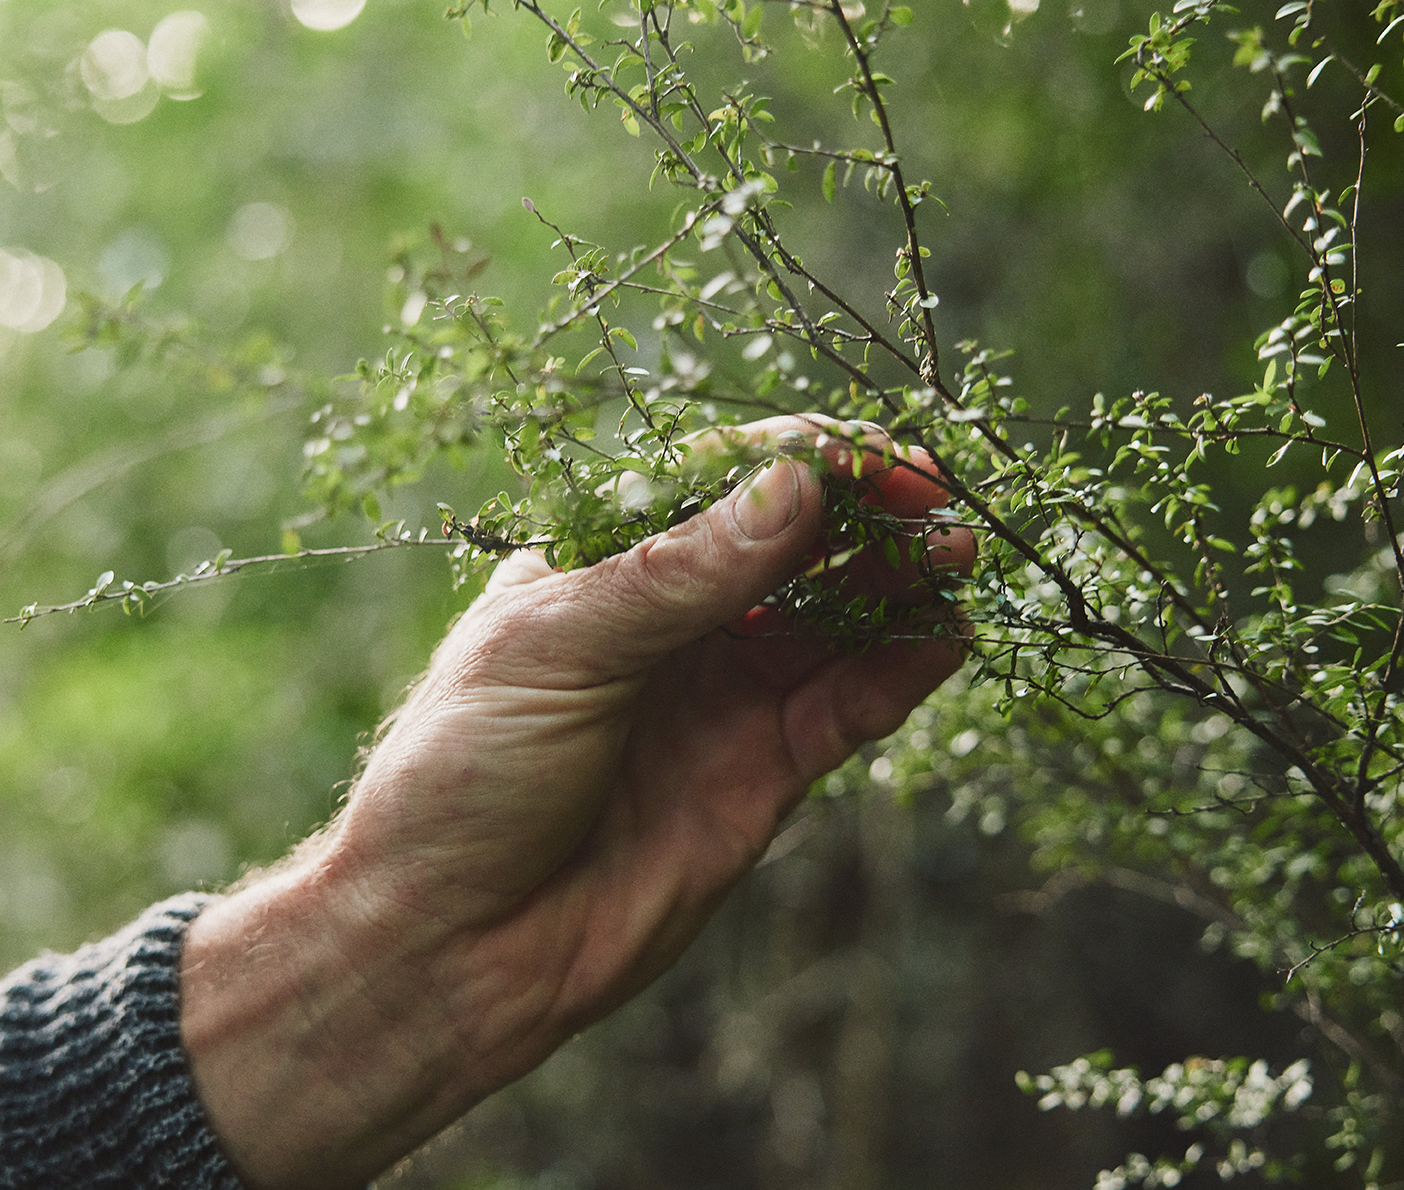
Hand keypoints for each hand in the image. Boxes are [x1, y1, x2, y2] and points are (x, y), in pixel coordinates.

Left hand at [179, 416, 974, 1189]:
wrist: (446, 944)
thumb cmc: (461, 775)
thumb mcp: (553, 649)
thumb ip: (677, 575)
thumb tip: (793, 487)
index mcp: (601, 564)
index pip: (719, 482)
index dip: (800, 462)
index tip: (869, 458)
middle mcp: (670, 622)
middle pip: (793, 544)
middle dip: (867, 517)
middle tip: (937, 505)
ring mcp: (719, 694)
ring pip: (834, 618)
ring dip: (898, 584)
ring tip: (956, 558)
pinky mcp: (760, 772)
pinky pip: (847, 705)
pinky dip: (900, 670)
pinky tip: (944, 638)